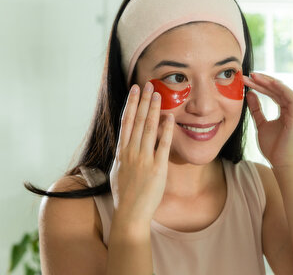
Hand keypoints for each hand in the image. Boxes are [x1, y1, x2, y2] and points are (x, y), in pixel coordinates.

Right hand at [109, 82, 174, 225]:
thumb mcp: (117, 172)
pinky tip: (170, 117)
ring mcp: (143, 159)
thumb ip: (122, 156)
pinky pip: (162, 145)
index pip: (126, 122)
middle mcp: (131, 152)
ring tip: (158, 94)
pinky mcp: (157, 167)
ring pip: (149, 129)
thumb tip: (123, 145)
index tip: (134, 90)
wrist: (130, 214)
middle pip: (137, 121)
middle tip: (149, 84)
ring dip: (153, 110)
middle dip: (143, 101)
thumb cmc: (124, 195)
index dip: (131, 104)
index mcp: (121, 152)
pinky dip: (166, 130)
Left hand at [243, 73, 292, 167]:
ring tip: (255, 77)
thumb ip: (256, 109)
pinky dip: (281, 89)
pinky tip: (269, 83)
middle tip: (248, 75)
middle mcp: (292, 108)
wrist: (280, 162)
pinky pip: (290, 98)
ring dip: (269, 82)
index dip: (260, 85)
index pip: (273, 92)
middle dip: (262, 81)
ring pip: (283, 91)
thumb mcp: (260, 124)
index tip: (246, 79)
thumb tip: (249, 94)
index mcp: (285, 110)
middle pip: (277, 89)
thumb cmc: (272, 146)